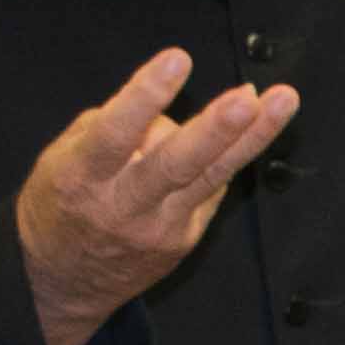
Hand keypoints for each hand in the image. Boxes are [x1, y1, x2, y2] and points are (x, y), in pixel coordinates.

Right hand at [15, 48, 294, 344]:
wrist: (60, 284)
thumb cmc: (61, 204)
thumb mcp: (63, 159)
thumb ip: (113, 127)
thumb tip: (169, 111)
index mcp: (82, 178)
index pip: (115, 134)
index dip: (146, 97)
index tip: (177, 60)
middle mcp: (124, 207)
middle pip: (175, 165)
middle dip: (215, 130)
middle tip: (245, 100)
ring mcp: (159, 228)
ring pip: (211, 177)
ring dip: (252, 137)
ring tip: (284, 102)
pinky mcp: (184, 240)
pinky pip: (210, 187)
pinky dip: (228, 154)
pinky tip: (249, 128)